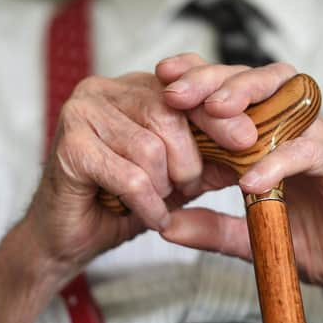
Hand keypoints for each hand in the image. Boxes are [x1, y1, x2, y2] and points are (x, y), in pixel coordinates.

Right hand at [0, 65, 289, 322]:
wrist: (69, 236)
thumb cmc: (122, 201)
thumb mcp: (176, 176)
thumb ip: (209, 158)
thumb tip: (253, 145)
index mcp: (131, 88)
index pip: (184, 86)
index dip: (218, 113)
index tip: (247, 139)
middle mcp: (103, 90)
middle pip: (169, 114)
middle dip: (189, 161)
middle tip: (186, 188)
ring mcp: (81, 113)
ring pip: (151, 147)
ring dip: (164, 186)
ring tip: (159, 202)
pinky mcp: (68, 146)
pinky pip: (129, 176)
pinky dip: (147, 204)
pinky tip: (149, 216)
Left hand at [157, 54, 322, 317]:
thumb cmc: (320, 242)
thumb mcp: (255, 237)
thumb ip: (213, 228)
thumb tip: (165, 225)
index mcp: (271, 139)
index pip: (234, 94)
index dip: (199, 80)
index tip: (161, 80)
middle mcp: (295, 132)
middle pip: (256, 82)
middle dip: (214, 78)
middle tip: (176, 91)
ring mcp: (321, 144)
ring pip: (287, 98)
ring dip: (247, 97)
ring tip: (211, 111)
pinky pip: (310, 153)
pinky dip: (278, 162)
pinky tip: (250, 180)